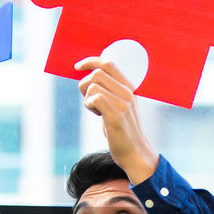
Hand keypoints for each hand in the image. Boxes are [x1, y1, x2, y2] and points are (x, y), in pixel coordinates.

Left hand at [75, 57, 157, 184]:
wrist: (135, 152)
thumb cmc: (123, 130)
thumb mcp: (120, 106)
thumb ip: (110, 92)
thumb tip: (89, 79)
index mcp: (129, 87)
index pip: (108, 63)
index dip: (90, 61)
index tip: (78, 67)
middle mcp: (127, 93)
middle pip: (97, 73)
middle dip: (84, 84)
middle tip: (87, 99)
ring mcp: (123, 104)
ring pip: (93, 86)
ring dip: (86, 98)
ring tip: (95, 110)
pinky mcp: (116, 116)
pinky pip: (95, 98)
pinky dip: (89, 104)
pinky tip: (96, 114)